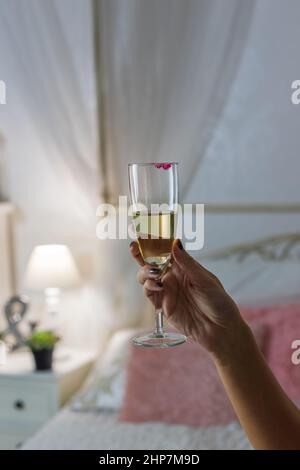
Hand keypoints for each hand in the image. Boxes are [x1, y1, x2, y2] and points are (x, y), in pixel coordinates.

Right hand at [130, 239, 246, 357]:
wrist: (220, 330)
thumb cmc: (218, 302)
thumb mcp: (205, 280)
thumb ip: (187, 263)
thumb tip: (175, 243)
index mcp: (184, 267)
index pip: (166, 251)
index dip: (154, 242)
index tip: (145, 234)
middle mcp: (173, 276)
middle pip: (151, 262)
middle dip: (140, 254)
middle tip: (134, 247)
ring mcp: (166, 290)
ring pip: (146, 276)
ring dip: (144, 271)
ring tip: (153, 272)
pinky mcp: (162, 305)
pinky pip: (149, 293)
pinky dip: (149, 286)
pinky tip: (157, 285)